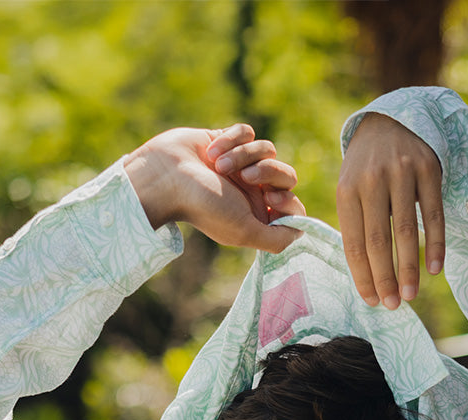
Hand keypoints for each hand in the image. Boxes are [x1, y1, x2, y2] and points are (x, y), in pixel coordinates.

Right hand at [125, 124, 303, 253]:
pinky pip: (247, 132)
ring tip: (218, 166)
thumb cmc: (203, 207)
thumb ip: (276, 239)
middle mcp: (251, 192)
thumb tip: (301, 234)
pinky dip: (231, 140)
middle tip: (247, 178)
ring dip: (243, 155)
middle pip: (286, 174)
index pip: (293, 206)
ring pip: (267, 149)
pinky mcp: (227, 142)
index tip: (270, 198)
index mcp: (257, 215)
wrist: (166, 177)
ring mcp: (240, 166)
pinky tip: (212, 151)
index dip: (289, 200)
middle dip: (269, 171)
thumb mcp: (244, 231)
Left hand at [336, 112, 444, 308]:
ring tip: (411, 295)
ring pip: (406, 230)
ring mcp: (402, 172)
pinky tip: (435, 269)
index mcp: (347, 190)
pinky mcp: (429, 169)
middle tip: (393, 305)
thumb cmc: (366, 169)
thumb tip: (365, 277)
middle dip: (385, 278)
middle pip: (379, 240)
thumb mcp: (350, 189)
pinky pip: (434, 214)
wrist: (389, 120)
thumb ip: (355, 225)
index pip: (353, 243)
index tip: (372, 301)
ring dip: (409, 268)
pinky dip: (435, 244)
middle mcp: (372, 180)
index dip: (363, 276)